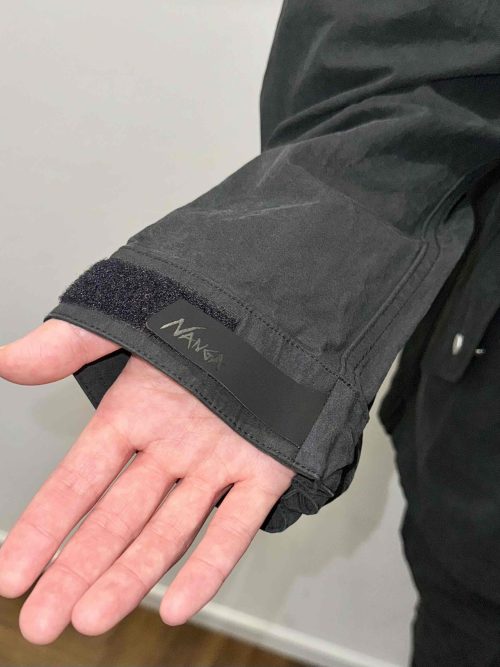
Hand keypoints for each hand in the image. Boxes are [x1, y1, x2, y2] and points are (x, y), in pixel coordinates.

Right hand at [0, 319, 294, 643]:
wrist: (274, 312)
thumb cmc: (200, 318)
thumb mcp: (124, 323)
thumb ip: (66, 344)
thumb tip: (3, 360)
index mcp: (132, 417)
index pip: (77, 483)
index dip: (43, 527)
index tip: (10, 575)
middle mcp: (169, 450)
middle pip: (114, 520)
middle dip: (76, 570)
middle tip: (42, 622)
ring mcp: (215, 465)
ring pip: (168, 531)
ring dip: (132, 575)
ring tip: (93, 618)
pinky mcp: (264, 472)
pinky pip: (235, 524)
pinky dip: (210, 564)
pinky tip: (180, 604)